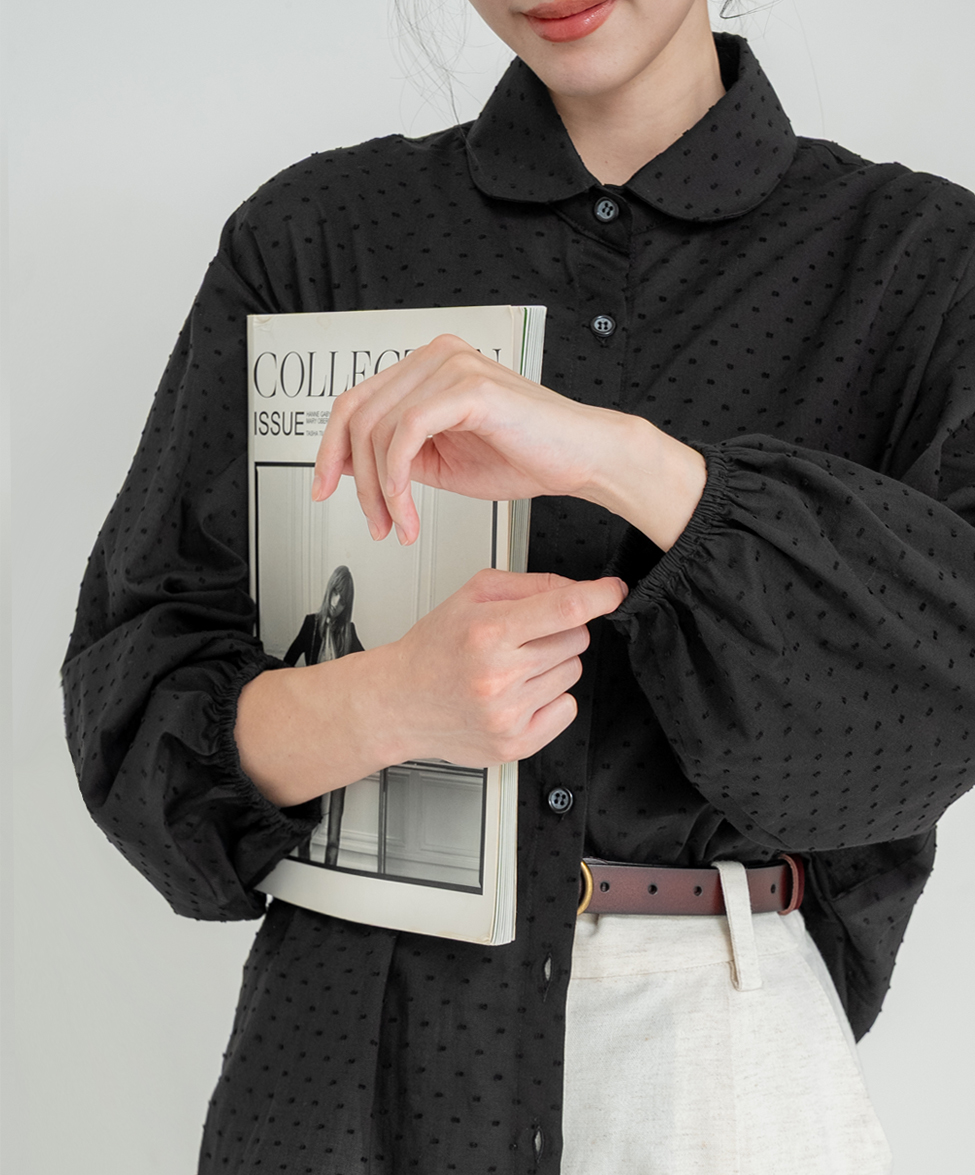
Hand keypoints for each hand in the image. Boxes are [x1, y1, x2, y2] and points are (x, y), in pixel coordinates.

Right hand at [235, 569, 627, 805]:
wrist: (399, 702)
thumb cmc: (433, 648)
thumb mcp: (470, 596)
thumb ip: (527, 585)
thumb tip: (577, 588)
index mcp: (487, 632)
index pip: (565, 609)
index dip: (600, 596)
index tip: (614, 591)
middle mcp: (498, 675)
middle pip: (576, 640)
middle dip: (558, 632)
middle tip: (522, 638)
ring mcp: (508, 713)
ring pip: (572, 673)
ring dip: (552, 666)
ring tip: (512, 668)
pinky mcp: (514, 743)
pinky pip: (567, 709)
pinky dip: (551, 699)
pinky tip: (518, 694)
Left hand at [312, 333, 612, 543]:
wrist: (582, 460)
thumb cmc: (526, 457)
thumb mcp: (442, 461)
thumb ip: (398, 455)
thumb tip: (349, 465)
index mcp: (428, 368)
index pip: (355, 402)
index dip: (331, 449)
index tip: (325, 489)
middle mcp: (436, 357)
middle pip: (357, 414)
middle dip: (355, 479)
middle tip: (373, 522)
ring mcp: (451, 366)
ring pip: (377, 429)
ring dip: (379, 490)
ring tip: (399, 525)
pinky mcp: (468, 388)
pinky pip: (405, 435)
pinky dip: (396, 480)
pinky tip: (408, 510)